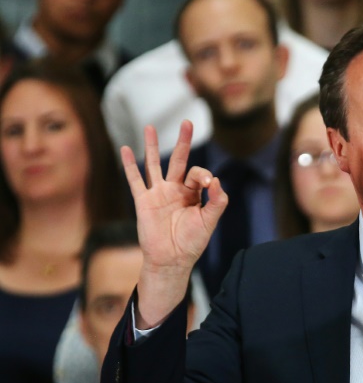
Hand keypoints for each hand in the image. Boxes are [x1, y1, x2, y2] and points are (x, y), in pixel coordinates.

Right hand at [122, 121, 227, 326]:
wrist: (171, 260)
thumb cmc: (192, 243)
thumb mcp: (210, 221)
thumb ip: (217, 202)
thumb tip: (218, 181)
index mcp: (193, 194)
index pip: (199, 174)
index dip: (205, 175)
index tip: (210, 185)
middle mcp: (175, 190)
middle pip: (179, 160)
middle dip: (184, 141)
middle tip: (188, 122)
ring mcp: (158, 194)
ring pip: (155, 164)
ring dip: (153, 146)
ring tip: (150, 126)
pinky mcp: (144, 201)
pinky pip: (135, 180)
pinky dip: (129, 164)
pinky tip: (125, 148)